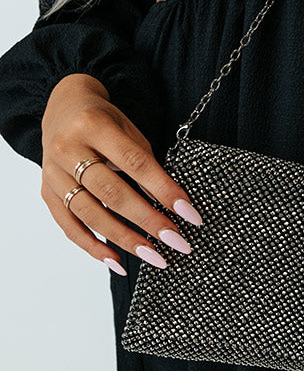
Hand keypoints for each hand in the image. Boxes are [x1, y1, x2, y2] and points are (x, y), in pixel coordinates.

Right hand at [40, 73, 202, 275]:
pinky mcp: (47, 192)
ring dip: (125, 239)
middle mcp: (68, 149)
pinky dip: (93, 246)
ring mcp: (53, 173)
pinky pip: (69, 226)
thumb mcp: (127, 130)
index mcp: (94, 126)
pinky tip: (117, 261)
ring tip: (154, 256)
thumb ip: (144, 163)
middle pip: (112, 193)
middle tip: (177, 241)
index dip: (164, 190)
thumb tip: (169, 205)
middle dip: (148, 221)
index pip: (136, 163)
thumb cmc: (103, 121)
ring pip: (90, 214)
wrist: (62, 109)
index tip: (189, 214)